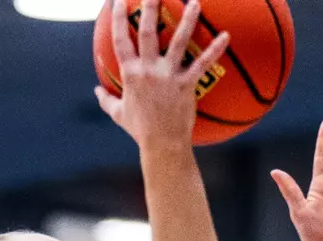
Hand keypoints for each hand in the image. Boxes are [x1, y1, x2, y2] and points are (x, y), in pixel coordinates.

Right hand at [95, 0, 230, 149]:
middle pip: (148, 32)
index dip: (117, 19)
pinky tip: (226, 35)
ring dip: (187, 19)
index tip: (116, 0)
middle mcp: (148, 70)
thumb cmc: (140, 130)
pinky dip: (214, 49)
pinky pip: (202, 64)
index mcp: (130, 74)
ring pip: (179, 41)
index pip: (120, 40)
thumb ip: (106, 100)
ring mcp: (168, 76)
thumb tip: (96, 91)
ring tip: (194, 2)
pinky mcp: (187, 85)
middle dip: (150, 7)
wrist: (161, 145)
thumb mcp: (118, 114)